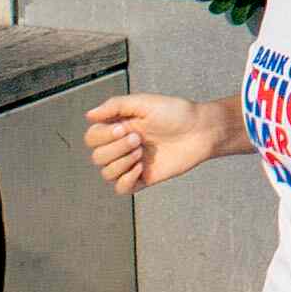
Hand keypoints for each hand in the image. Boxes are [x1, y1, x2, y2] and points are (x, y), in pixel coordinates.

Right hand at [84, 89, 233, 192]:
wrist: (201, 130)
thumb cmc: (176, 113)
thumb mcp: (144, 102)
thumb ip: (115, 106)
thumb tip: (89, 115)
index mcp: (119, 127)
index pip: (92, 138)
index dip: (103, 136)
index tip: (123, 128)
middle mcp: (122, 146)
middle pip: (97, 157)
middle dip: (115, 148)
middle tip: (139, 139)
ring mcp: (132, 163)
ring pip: (106, 173)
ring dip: (121, 163)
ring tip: (141, 152)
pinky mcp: (144, 178)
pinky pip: (121, 188)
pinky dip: (126, 180)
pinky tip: (141, 168)